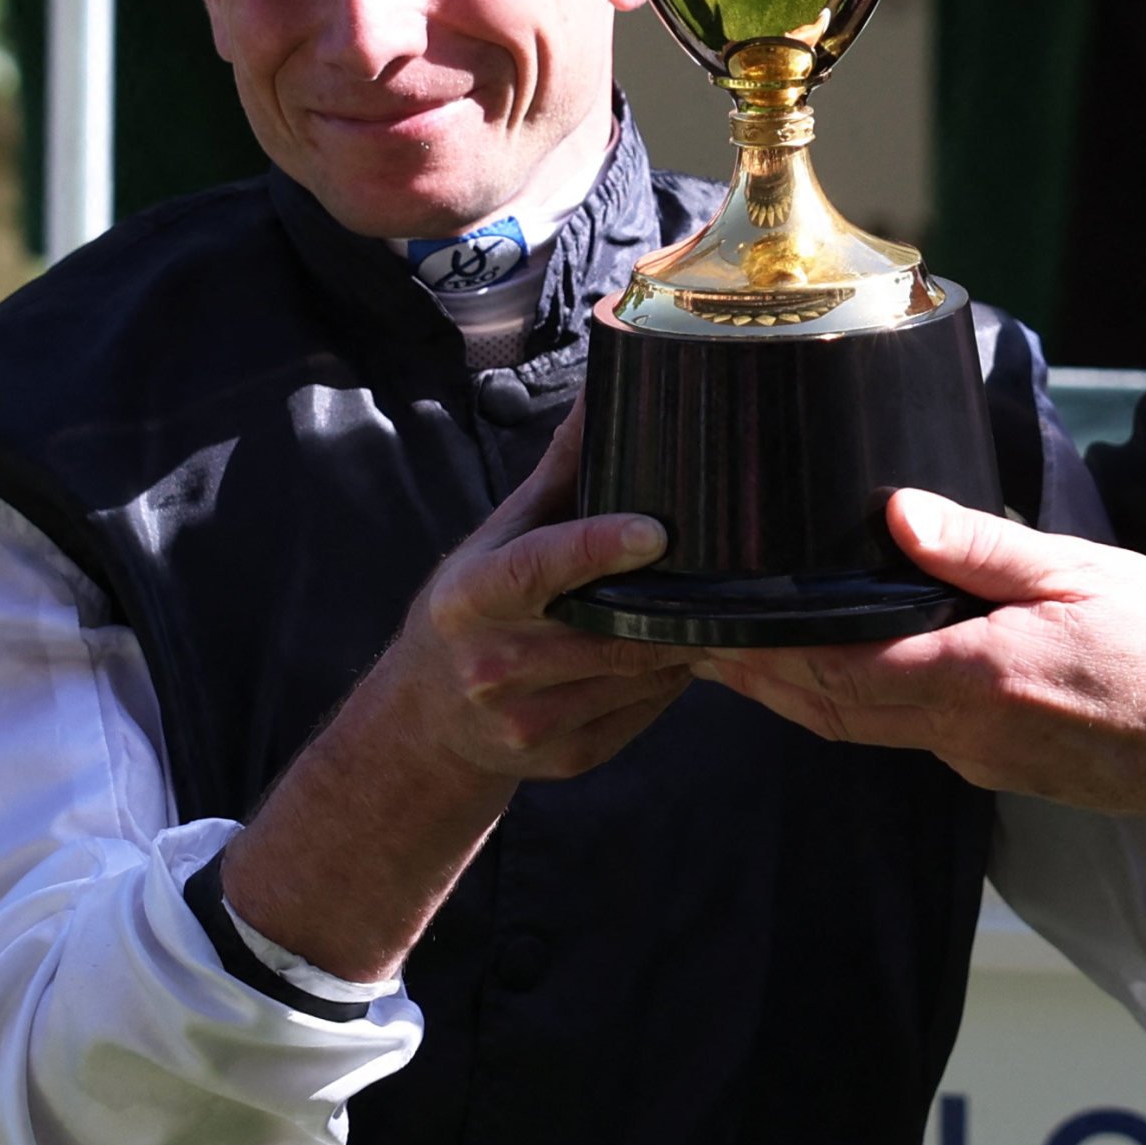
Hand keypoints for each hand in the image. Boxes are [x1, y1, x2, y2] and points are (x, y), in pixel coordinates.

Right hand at [219, 419, 685, 986]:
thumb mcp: (499, 535)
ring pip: (639, 675)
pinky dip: (667, 682)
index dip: (599, 548)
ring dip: (678, 641)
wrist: (428, 718)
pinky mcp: (563, 759)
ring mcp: (526, 722)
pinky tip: (669, 654)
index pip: (540, 570)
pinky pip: (643, 713)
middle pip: (610, 630)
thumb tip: (607, 384)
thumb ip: (561, 469)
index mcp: (470, 598)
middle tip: (717, 566)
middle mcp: (492, 664)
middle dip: (669, 601)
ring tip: (698, 607)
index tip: (656, 530)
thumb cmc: (475, 606)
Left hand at [697, 490, 1145, 841]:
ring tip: (748, 655)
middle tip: (699, 643)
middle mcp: (964, 732)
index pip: (840, 669)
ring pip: (863, 731)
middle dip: (760, 681)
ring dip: (800, 698)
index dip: (766, 655)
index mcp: (977, 677)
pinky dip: (857, 706)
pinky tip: (846, 671)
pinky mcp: (1001, 767)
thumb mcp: (1080, 574)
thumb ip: (980, 548)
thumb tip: (894, 512)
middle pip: (832, 712)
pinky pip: (907, 737)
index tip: (711, 628)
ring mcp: (980, 759)